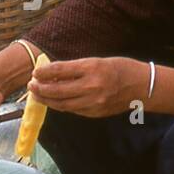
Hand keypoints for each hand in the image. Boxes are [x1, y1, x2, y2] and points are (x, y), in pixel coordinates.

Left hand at [29, 57, 146, 117]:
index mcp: (91, 68)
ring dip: (47, 100)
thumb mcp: (98, 61)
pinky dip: (61, 106)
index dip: (44, 73)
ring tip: (37, 95)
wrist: (142, 86)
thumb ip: (76, 68)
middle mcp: (91, 86)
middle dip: (40, 89)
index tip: (34, 73)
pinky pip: (73, 110)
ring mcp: (93, 102)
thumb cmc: (121, 68)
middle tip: (31, 86)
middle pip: (57, 90)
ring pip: (62, 104)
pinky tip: (54, 101)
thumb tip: (53, 73)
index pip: (60, 71)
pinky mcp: (95, 113)